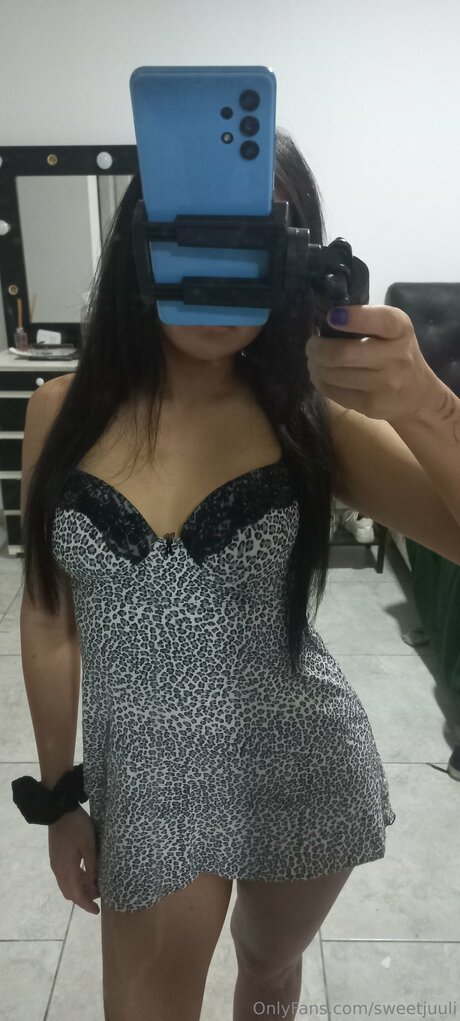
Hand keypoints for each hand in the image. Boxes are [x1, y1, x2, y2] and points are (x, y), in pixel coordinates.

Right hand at [48, 806, 99, 914]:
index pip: (76, 894)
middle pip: (69, 892)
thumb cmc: (77, 827)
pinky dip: (75, 880)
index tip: (96, 910)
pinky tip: (85, 873)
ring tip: (94, 885)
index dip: (86, 904)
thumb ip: (92, 867)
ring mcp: (56, 863)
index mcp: (67, 869)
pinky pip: (65, 876)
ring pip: (66, 884)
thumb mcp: (89, 846)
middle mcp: (58, 870)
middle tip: (98, 896)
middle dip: (83, 898)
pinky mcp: (56, 857)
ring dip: (79, 888)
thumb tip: (94, 885)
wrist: (59, 810)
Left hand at [305, 304, 438, 424]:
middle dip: (317, 348)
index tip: (331, 317)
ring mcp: (385, 385)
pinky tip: (320, 375)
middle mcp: (396, 357)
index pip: (381, 321)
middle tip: (312, 345)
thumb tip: (326, 319)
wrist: (416, 394)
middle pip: (344, 353)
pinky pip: (334, 393)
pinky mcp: (371, 406)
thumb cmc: (397, 353)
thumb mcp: (393, 330)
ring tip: (314, 360)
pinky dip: (320, 381)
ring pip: (333, 374)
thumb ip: (367, 320)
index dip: (354, 318)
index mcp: (401, 331)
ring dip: (315, 366)